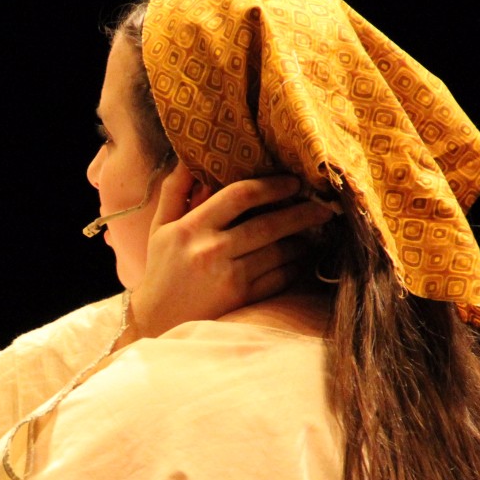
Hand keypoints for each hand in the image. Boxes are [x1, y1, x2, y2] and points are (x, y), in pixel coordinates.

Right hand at [127, 167, 332, 338]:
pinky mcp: (241, 299)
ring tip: (316, 231)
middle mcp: (210, 251)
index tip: (293, 182)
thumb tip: (189, 158)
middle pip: (267, 224)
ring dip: (303, 240)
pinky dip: (296, 266)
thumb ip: (174, 191)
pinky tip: (304, 258)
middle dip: (301, 213)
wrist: (155, 321)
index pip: (239, 196)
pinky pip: (279, 278)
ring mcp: (227, 277)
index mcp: (190, 228)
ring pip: (279, 252)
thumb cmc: (161, 270)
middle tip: (323, 206)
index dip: (271, 186)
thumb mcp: (160, 228)